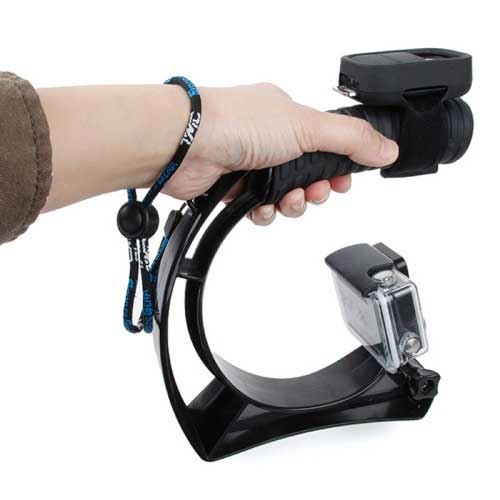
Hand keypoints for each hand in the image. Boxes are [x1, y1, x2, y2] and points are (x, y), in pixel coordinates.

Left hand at [163, 83, 398, 224]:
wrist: (187, 144)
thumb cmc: (236, 123)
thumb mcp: (306, 126)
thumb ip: (350, 140)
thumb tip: (386, 148)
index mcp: (287, 116)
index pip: (325, 144)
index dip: (338, 166)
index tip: (344, 181)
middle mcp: (268, 138)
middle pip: (307, 174)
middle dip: (315, 189)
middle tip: (316, 192)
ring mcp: (250, 163)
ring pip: (285, 195)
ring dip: (291, 203)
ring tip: (287, 200)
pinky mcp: (234, 187)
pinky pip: (260, 208)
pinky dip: (265, 212)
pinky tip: (263, 207)